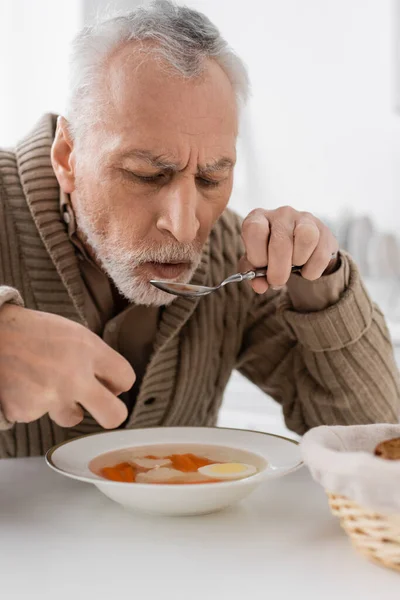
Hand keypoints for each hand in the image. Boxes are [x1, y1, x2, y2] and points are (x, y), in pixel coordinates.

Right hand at [0, 305, 134, 427]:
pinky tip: (25, 385)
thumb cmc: (32, 331)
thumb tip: (111, 384)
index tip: (112, 385)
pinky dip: (33, 404)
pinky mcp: (28, 412)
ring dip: (65, 406)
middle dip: (111, 414)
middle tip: (102, 408)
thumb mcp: (73, 333)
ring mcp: (51, 397)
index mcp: (89, 350)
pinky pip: (40, 415)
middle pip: (114, 415)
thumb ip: (95, 357)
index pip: (126, 379)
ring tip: (48, 384)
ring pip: (73, 418)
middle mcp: (75, 376)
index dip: (119, 384)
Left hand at [241, 206, 338, 293]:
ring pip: (306, 238)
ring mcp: (305, 219)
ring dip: (298, 262)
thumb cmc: (271, 254)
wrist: (299, 248)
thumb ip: (253, 275)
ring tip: (294, 266)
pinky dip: (312, 270)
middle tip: (277, 280)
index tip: (260, 266)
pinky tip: (307, 269)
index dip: (257, 254)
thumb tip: (260, 286)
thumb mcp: (257, 263)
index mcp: (259, 218)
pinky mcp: (324, 231)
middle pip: (281, 242)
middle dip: (278, 270)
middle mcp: (281, 213)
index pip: (254, 229)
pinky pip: (321, 254)